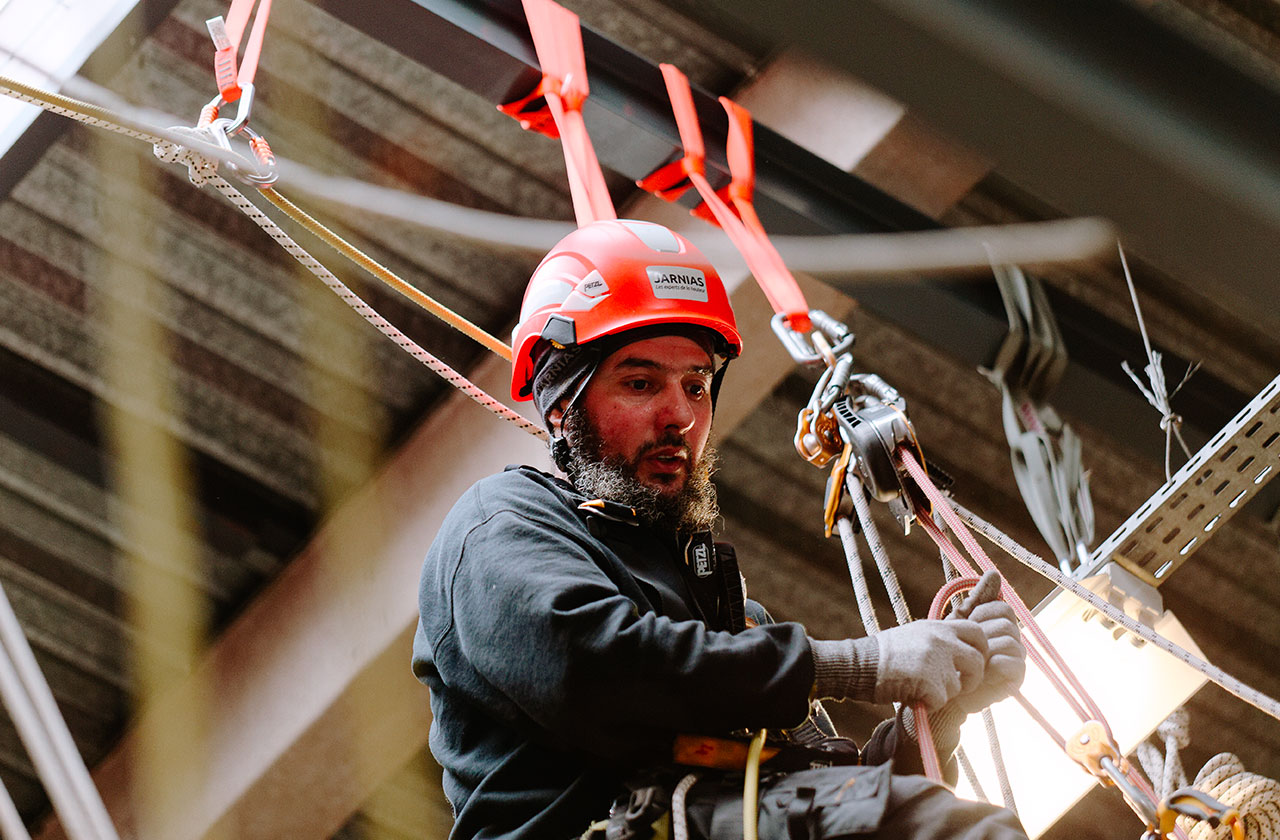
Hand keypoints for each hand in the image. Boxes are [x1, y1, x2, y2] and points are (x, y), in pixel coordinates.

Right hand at [873, 618, 986, 709]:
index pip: (977, 631)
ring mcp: (937, 661)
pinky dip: (928, 704)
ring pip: (959, 686)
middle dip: (972, 677)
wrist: (860, 664)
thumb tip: (960, 651)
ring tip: (921, 688)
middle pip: (978, 660)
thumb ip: (938, 640)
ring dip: (943, 693)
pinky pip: (941, 701)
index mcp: (938, 627)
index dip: (980, 649)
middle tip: (959, 684)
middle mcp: (941, 640)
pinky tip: (912, 696)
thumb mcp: (914, 634)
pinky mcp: (930, 683)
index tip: (971, 662)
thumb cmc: (883, 654)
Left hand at [949, 570, 1025, 711]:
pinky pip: (1011, 662)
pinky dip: (992, 666)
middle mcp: (1014, 640)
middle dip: (981, 632)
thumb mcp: (960, 622)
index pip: (1003, 607)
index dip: (981, 613)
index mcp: (1002, 625)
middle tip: (967, 646)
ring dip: (985, 650)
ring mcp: (1017, 659)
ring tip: (972, 660)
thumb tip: (994, 573)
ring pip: (1009, 641)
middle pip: (1007, 623)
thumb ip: (978, 600)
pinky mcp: (1016, 678)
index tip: (965, 623)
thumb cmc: (950, 653)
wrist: (943, 686)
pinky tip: (981, 672)